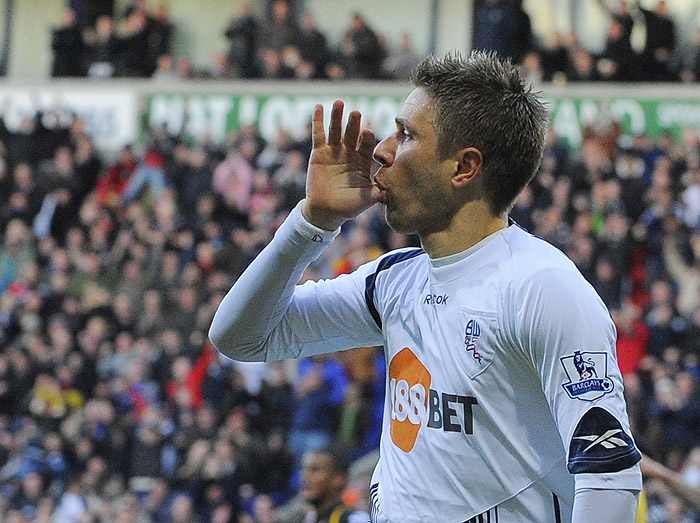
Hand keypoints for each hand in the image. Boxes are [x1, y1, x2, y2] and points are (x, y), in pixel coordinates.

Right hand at [302, 100, 379, 230]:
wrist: (326, 211)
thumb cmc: (348, 206)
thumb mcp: (365, 200)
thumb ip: (375, 194)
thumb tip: (387, 192)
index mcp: (363, 161)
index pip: (366, 146)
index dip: (366, 139)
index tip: (367, 132)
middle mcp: (350, 153)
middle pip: (352, 134)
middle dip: (354, 124)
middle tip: (356, 113)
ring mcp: (334, 151)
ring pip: (336, 130)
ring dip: (337, 116)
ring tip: (339, 103)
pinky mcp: (319, 152)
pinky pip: (318, 134)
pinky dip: (318, 121)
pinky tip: (319, 107)